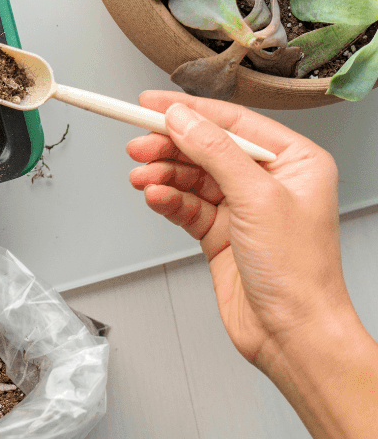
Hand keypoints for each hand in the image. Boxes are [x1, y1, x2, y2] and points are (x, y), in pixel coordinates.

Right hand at [126, 90, 352, 370]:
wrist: (292, 334)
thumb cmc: (300, 274)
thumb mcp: (257, 199)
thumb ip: (215, 152)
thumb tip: (182, 118)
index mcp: (295, 161)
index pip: (233, 122)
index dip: (189, 110)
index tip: (150, 104)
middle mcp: (269, 181)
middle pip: (206, 147)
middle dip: (170, 146)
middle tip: (138, 146)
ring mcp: (243, 207)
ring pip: (191, 176)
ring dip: (164, 174)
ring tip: (142, 177)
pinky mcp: (221, 233)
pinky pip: (186, 205)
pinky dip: (167, 199)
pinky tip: (155, 197)